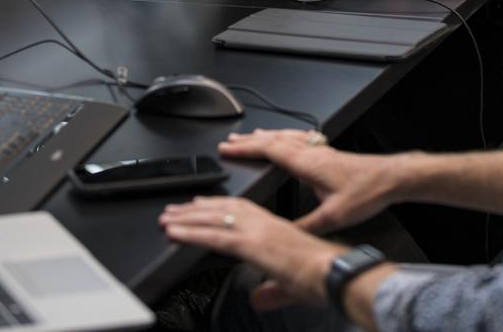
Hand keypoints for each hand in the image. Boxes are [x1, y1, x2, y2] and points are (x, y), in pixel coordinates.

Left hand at [160, 196, 340, 311]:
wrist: (334, 273)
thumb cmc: (322, 277)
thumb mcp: (290, 285)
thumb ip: (271, 292)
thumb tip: (258, 299)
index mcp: (275, 228)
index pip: (241, 209)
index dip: (218, 204)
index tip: (200, 203)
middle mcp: (265, 224)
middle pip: (223, 209)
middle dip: (196, 209)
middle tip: (174, 209)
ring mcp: (257, 231)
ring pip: (215, 219)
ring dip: (187, 218)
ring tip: (168, 219)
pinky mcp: (252, 244)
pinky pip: (215, 236)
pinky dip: (192, 233)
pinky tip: (175, 233)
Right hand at [218, 129, 400, 232]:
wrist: (392, 178)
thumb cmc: (368, 192)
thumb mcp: (333, 217)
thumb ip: (306, 226)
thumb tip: (284, 235)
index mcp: (308, 164)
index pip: (269, 150)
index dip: (246, 149)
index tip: (227, 148)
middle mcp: (313, 153)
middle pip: (274, 139)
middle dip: (249, 140)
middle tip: (230, 140)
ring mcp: (322, 150)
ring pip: (288, 137)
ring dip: (267, 135)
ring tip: (252, 136)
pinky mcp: (330, 153)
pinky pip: (302, 138)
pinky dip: (288, 136)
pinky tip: (290, 138)